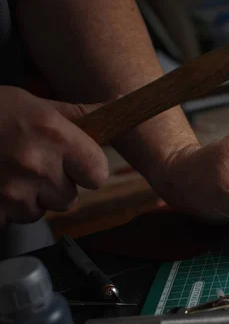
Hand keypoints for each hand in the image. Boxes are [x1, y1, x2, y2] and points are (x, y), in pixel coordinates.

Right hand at [0, 86, 108, 226]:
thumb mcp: (35, 103)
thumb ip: (80, 115)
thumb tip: (122, 103)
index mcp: (55, 136)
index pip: (98, 173)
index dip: (87, 170)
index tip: (75, 162)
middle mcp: (38, 166)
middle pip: (69, 197)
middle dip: (55, 185)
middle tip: (30, 163)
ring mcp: (13, 193)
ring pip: (41, 211)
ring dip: (29, 198)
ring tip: (7, 171)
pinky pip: (13, 220)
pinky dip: (5, 209)